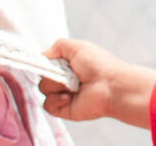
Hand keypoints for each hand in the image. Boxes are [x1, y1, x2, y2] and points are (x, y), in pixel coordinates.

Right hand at [40, 38, 155, 128]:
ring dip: (56, 85)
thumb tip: (44, 54)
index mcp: (69, 64)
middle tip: (68, 72)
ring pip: (44, 88)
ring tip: (74, 85)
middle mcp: (65, 79)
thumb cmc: (99, 65)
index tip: (50, 61)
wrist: (112, 86)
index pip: (47, 63)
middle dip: (52, 72)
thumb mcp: (78, 47)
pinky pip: (47, 105)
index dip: (46, 62)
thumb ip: (59, 46)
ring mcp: (64, 94)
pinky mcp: (63, 108)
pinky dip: (56, 100)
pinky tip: (69, 97)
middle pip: (43, 75)